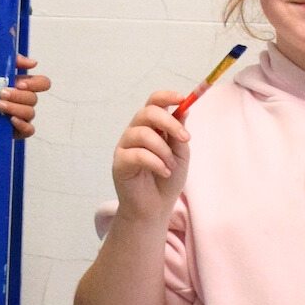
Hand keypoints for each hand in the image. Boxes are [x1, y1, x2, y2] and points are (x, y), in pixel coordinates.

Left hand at [0, 55, 52, 139]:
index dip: (35, 84)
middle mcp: (25, 101)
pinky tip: (10, 120)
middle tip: (1, 94)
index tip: (19, 83)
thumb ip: (13, 61)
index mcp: (24, 86)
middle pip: (34, 98)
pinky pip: (28, 129)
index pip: (42, 83)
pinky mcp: (18, 130)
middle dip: (16, 96)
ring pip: (30, 113)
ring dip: (13, 108)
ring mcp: (22, 116)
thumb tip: (33, 62)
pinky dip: (21, 124)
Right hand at [111, 91, 190, 221]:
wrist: (156, 208)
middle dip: (169, 123)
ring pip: (143, 134)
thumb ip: (179, 134)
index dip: (166, 97)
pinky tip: (164, 172)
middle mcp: (135, 132)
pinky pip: (138, 154)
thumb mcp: (180, 154)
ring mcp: (125, 146)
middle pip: (147, 113)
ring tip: (171, 166)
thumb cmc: (167, 179)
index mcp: (151, 127)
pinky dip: (156, 163)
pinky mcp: (119, 162)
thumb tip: (184, 110)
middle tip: (185, 138)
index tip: (182, 99)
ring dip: (164, 150)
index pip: (154, 103)